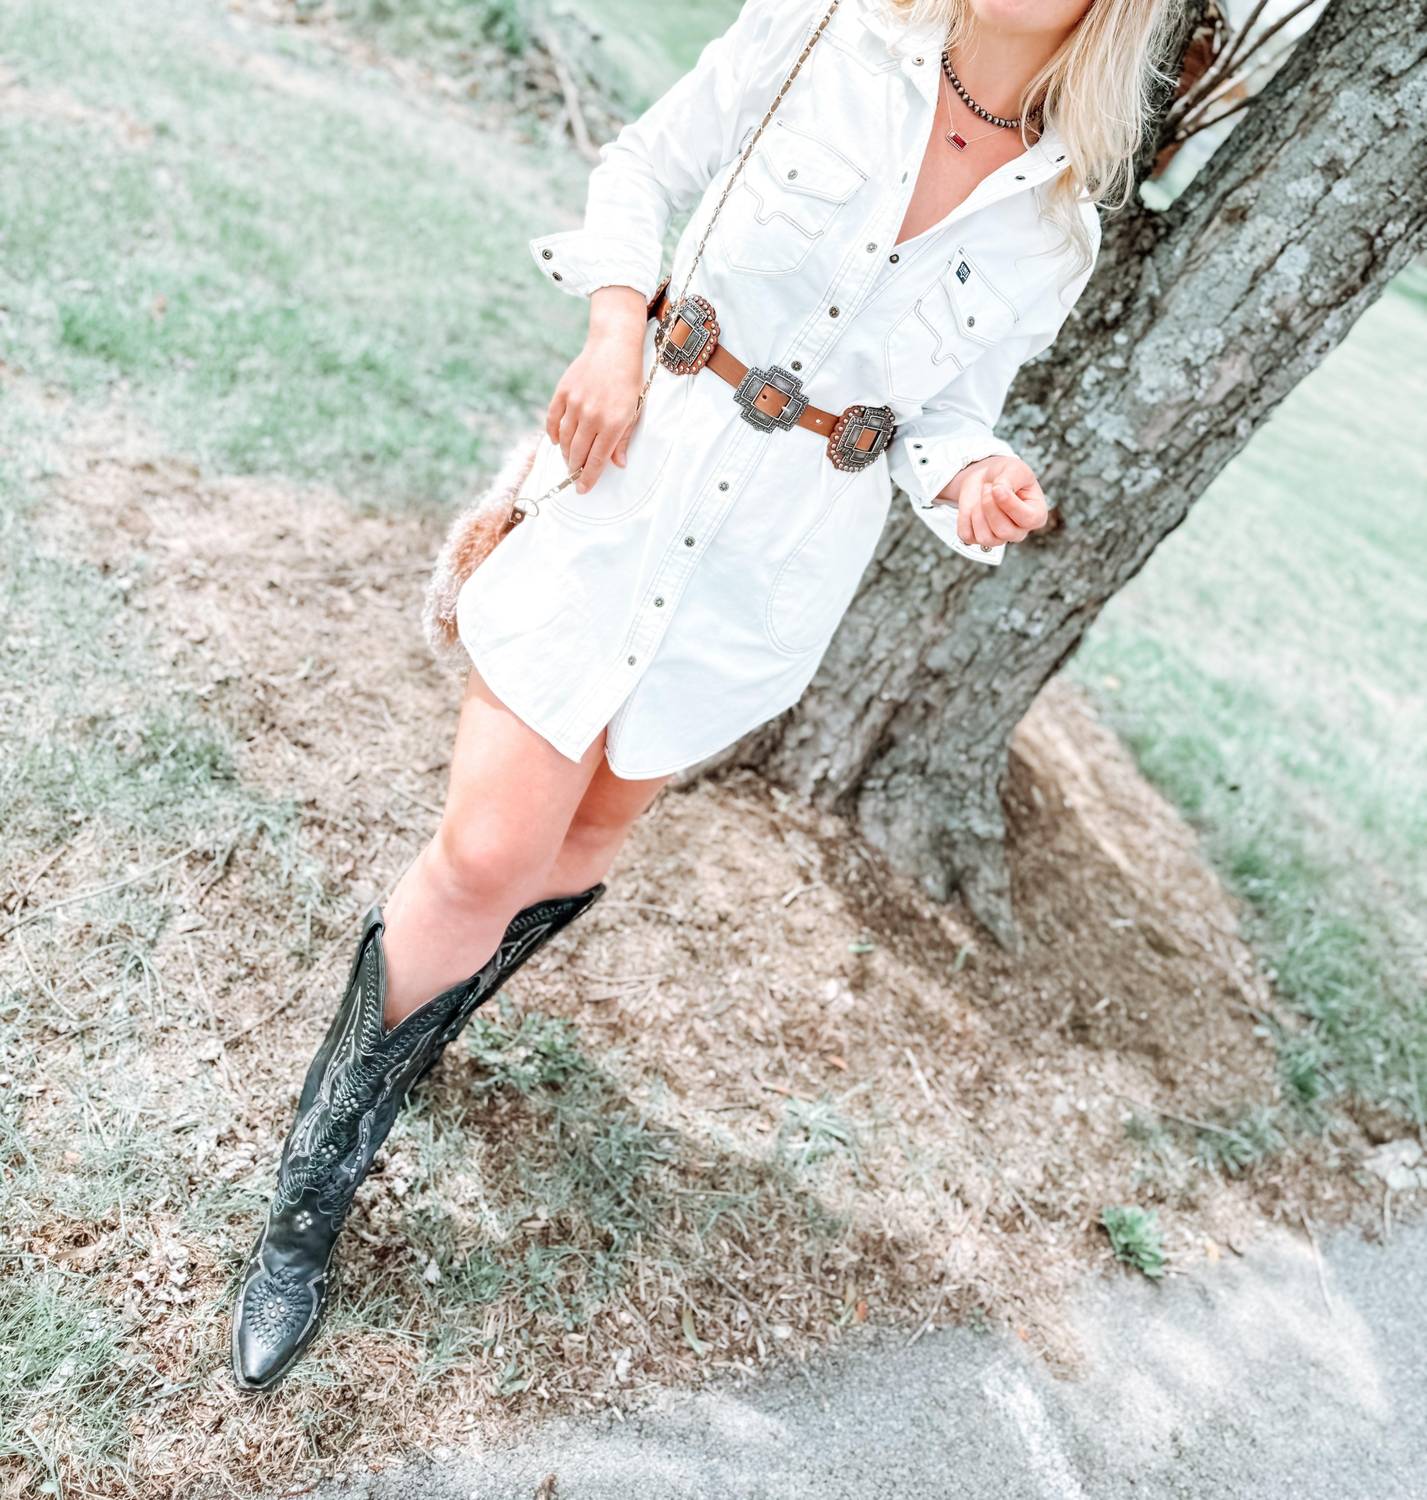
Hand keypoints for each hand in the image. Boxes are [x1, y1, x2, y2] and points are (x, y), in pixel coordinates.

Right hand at [546, 285, 647, 493]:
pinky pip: (553, 420)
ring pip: (564, 439)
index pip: (596, 460)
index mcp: (612, 423)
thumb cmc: (629, 380)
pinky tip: (558, 441)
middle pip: (577, 453)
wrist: (614, 345)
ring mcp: (575, 403)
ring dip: (566, 454)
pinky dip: (553, 434)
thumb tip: (618, 465)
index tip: (582, 489)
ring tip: (570, 459)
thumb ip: (623, 439)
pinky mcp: (562, 392)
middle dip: (575, 469)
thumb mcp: (634, 411)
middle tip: (575, 476)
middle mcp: (591, 416)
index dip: (588, 478)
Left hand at [940, 454, 1048, 547]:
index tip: (997, 487)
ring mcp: (999, 539)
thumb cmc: (1007, 474)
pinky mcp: (977, 539)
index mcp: (1036, 515)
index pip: (1028, 519)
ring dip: (977, 512)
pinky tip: (973, 506)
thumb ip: (1010, 479)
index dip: (1010, 504)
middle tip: (987, 487)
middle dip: (990, 506)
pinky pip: (967, 536)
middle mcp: (1019, 532)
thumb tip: (998, 492)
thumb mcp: (1014, 468)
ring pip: (985, 538)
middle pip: (1003, 531)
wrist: (986, 477)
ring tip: (982, 496)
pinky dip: (965, 517)